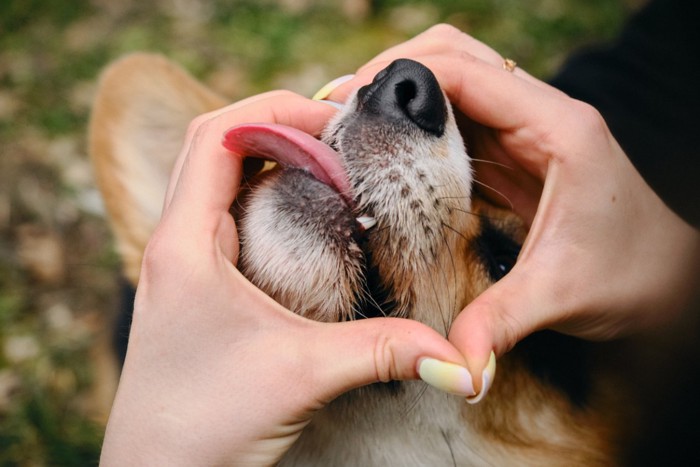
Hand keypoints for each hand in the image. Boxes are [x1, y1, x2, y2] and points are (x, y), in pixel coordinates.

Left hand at [99, 91, 471, 465]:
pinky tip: (301, 212)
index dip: (277, 111)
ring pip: (215, 175)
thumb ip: (382, 353)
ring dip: (267, 154)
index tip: (336, 120)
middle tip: (338, 135)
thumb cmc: (203, 429)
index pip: (217, 134)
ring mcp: (178, 262)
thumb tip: (457, 358)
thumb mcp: (303, 376)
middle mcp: (172, 243)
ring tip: (326, 161)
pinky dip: (261, 191)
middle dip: (277, 123)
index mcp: (182, 244)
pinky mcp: (192, 283)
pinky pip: (221, 211)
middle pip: (213, 142)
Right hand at [324, 24, 699, 392]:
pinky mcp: (514, 152)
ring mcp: (526, 130)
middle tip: (340, 109)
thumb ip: (500, 322)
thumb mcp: (560, 294)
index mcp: (558, 129)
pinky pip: (458, 120)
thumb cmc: (630, 276)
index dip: (402, 77)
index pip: (468, 72)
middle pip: (455, 57)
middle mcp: (541, 116)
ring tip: (353, 127)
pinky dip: (418, 126)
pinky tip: (388, 152)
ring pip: (453, 83)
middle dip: (393, 72)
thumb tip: (454, 364)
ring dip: (402, 97)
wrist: (665, 281)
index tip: (349, 102)